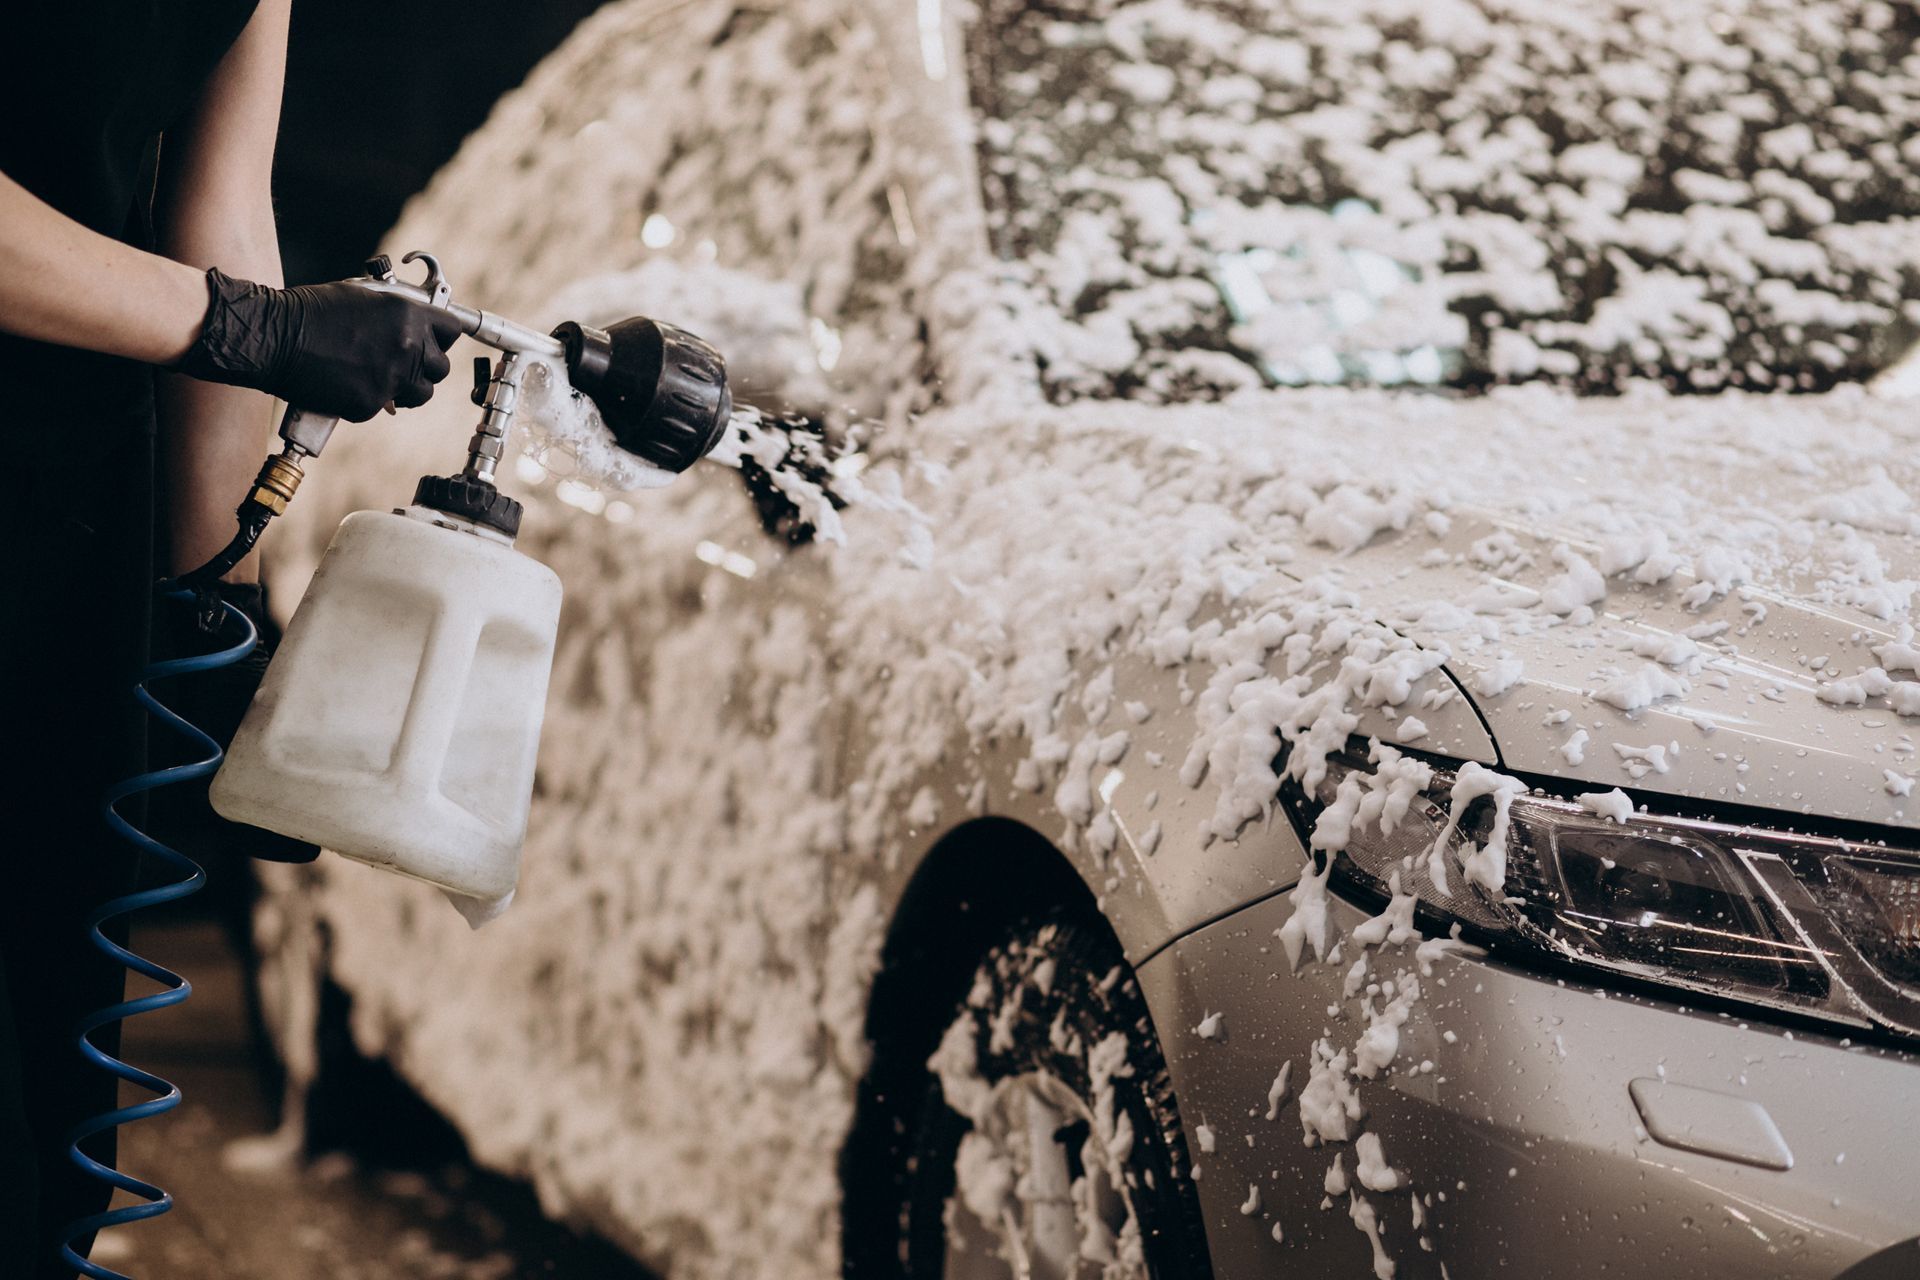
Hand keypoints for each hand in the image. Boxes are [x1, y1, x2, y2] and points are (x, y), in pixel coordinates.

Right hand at [174, 267, 461, 420]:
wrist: (274, 337)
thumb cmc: (310, 311)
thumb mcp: (361, 296)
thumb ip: (394, 311)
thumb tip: (414, 321)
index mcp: (407, 316)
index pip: (451, 330)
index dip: (441, 335)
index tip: (433, 340)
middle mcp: (407, 348)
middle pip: (441, 367)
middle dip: (425, 366)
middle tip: (405, 363)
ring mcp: (391, 379)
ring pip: (421, 393)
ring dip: (407, 388)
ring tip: (382, 377)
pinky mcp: (371, 403)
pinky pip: (385, 406)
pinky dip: (372, 399)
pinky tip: (351, 384)